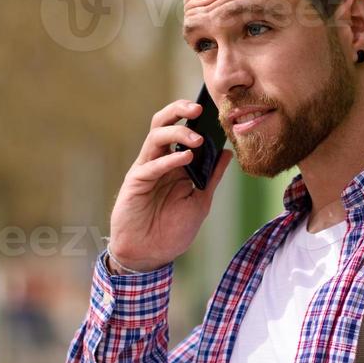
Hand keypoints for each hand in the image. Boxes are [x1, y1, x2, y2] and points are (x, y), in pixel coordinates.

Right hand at [106, 99, 233, 271]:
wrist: (150, 255)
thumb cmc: (172, 230)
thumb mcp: (200, 200)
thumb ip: (211, 176)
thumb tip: (228, 152)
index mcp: (173, 162)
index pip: (181, 129)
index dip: (193, 117)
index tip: (213, 109)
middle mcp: (158, 161)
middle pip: (163, 123)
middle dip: (178, 110)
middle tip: (198, 107)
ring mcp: (145, 170)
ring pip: (155, 136)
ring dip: (177, 132)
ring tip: (197, 139)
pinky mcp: (135, 183)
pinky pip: (151, 165)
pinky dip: (169, 159)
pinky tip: (185, 157)